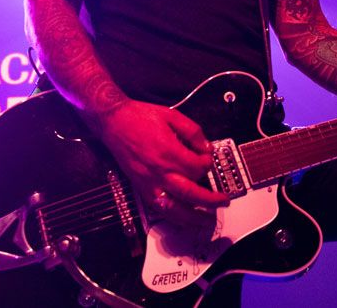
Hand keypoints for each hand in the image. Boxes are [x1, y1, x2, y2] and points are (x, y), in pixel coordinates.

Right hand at [96, 100, 227, 226]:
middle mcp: (160, 171)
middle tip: (223, 201)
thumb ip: (193, 131)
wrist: (113, 121)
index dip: (208, 164)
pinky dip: (172, 217)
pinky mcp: (141, 187)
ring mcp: (149, 182)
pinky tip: (182, 220)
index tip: (208, 159)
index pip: (198, 168)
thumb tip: (206, 147)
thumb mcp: (171, 115)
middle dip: (210, 200)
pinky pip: (158, 208)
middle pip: (191, 193)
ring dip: (193, 217)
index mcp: (169, 152)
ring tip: (206, 220)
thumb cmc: (139, 117)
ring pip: (175, 208)